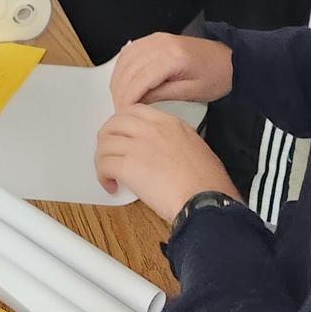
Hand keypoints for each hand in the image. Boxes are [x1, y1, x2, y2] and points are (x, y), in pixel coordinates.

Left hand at [95, 106, 240, 220]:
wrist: (206, 199)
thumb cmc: (208, 182)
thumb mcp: (196, 146)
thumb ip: (174, 140)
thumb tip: (162, 150)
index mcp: (169, 123)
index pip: (135, 111)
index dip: (123, 124)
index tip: (122, 136)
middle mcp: (151, 129)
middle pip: (114, 123)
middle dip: (107, 138)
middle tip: (109, 154)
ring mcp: (137, 146)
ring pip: (105, 144)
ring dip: (102, 159)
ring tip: (109, 174)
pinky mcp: (128, 166)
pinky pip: (104, 165)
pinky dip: (102, 176)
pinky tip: (111, 186)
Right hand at [110, 32, 233, 107]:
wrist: (228, 59)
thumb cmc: (215, 77)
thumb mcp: (191, 92)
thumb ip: (161, 95)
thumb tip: (137, 103)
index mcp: (173, 57)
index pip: (139, 79)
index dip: (127, 98)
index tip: (123, 113)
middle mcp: (160, 43)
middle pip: (129, 69)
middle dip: (120, 91)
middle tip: (120, 110)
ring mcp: (156, 38)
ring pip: (125, 60)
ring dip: (119, 80)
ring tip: (121, 99)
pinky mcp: (155, 38)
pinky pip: (130, 51)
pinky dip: (123, 67)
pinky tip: (123, 82)